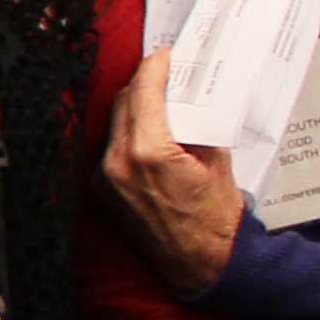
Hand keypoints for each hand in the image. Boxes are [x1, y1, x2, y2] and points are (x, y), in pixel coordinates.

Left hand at [99, 49, 241, 293]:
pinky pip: (113, 145)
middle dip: (146, 82)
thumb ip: (198, 125)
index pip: (144, 92)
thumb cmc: (216, 218)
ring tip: (163, 95)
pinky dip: (130, 130)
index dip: (155, 67)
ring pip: (116, 122)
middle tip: (169, 71)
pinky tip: (151, 126)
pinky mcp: (102, 187)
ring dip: (137, 104)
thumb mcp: (217, 162)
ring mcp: (105, 176)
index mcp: (148, 152)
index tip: (167, 55)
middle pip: (126, 102)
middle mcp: (118, 161)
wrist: (202, 263)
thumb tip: (190, 96)